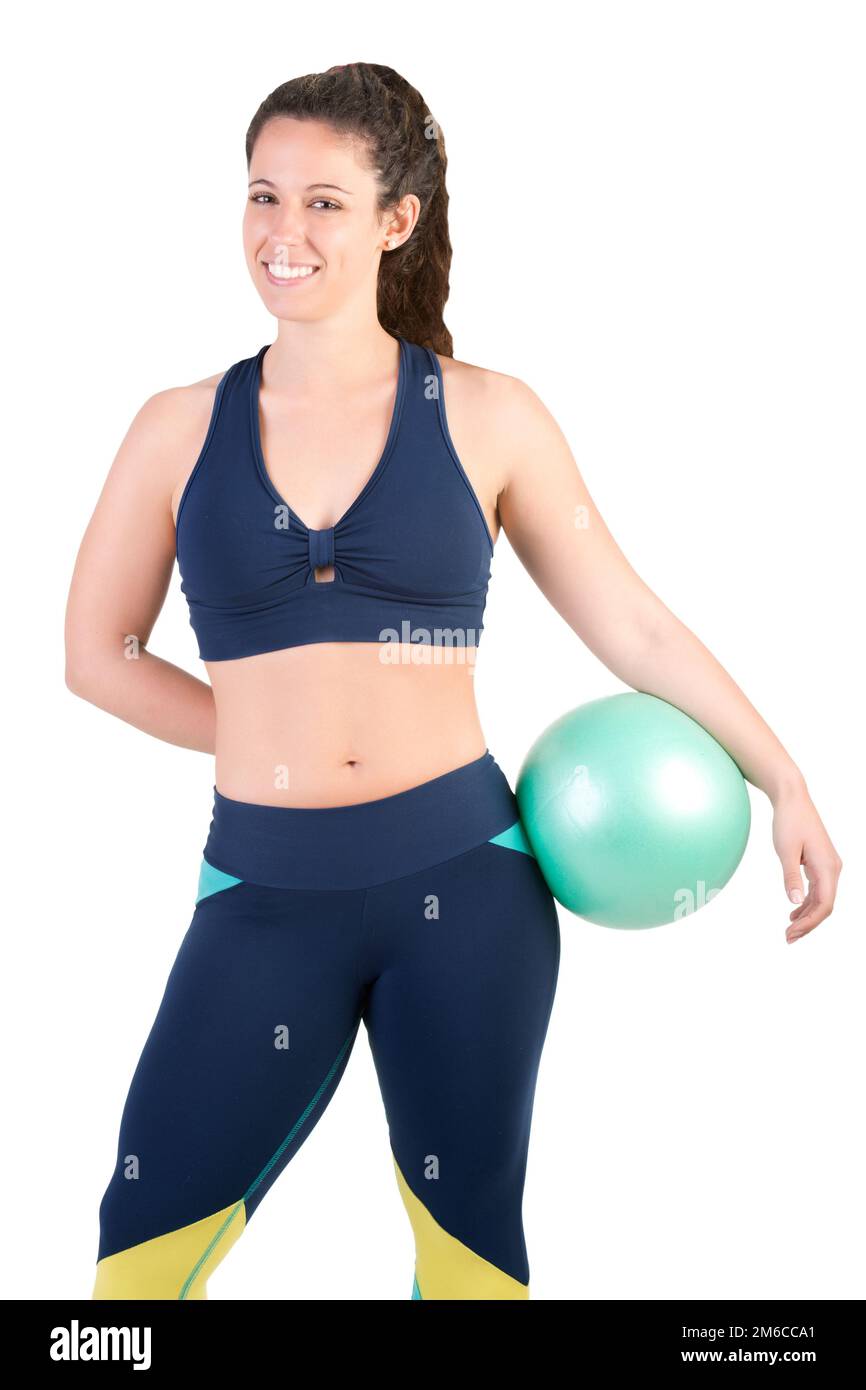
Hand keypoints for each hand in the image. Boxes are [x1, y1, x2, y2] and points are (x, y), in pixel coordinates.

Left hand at [771, 783, 842, 942]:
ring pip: (822, 899)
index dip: (809, 923)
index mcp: (827, 867)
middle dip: (808, 924)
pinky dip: (807, 903)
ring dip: (807, 916)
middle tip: (788, 938)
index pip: (824, 905)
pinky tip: (793, 912)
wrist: (792, 799)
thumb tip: (793, 902)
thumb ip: (790, 877)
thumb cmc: (789, 822)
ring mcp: (828, 866)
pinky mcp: (820, 863)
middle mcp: (833, 868)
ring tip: (789, 930)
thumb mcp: (785, 851)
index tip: (791, 933)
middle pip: (825, 906)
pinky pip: (818, 889)